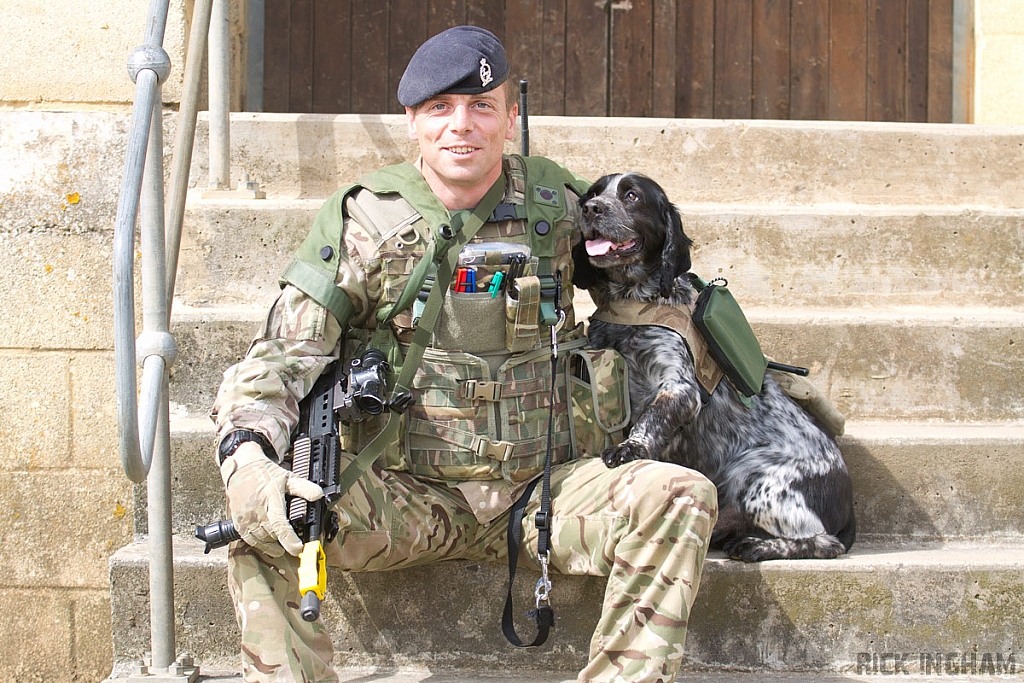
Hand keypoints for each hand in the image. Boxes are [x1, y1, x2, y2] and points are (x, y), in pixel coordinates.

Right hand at [219, 441, 323, 556]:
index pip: (280, 523)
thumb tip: (319, 495)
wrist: (242, 469)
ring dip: (273, 544)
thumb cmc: (266, 474)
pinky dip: (261, 544)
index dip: (289, 539)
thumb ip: (303, 488)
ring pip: (261, 540)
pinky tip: (270, 543)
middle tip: (296, 544)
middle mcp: (257, 510)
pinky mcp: (239, 523)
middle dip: (285, 542)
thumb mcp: (288, 478)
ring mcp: (246, 518)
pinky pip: (250, 540)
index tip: (299, 548)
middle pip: (272, 534)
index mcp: (271, 497)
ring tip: (284, 544)